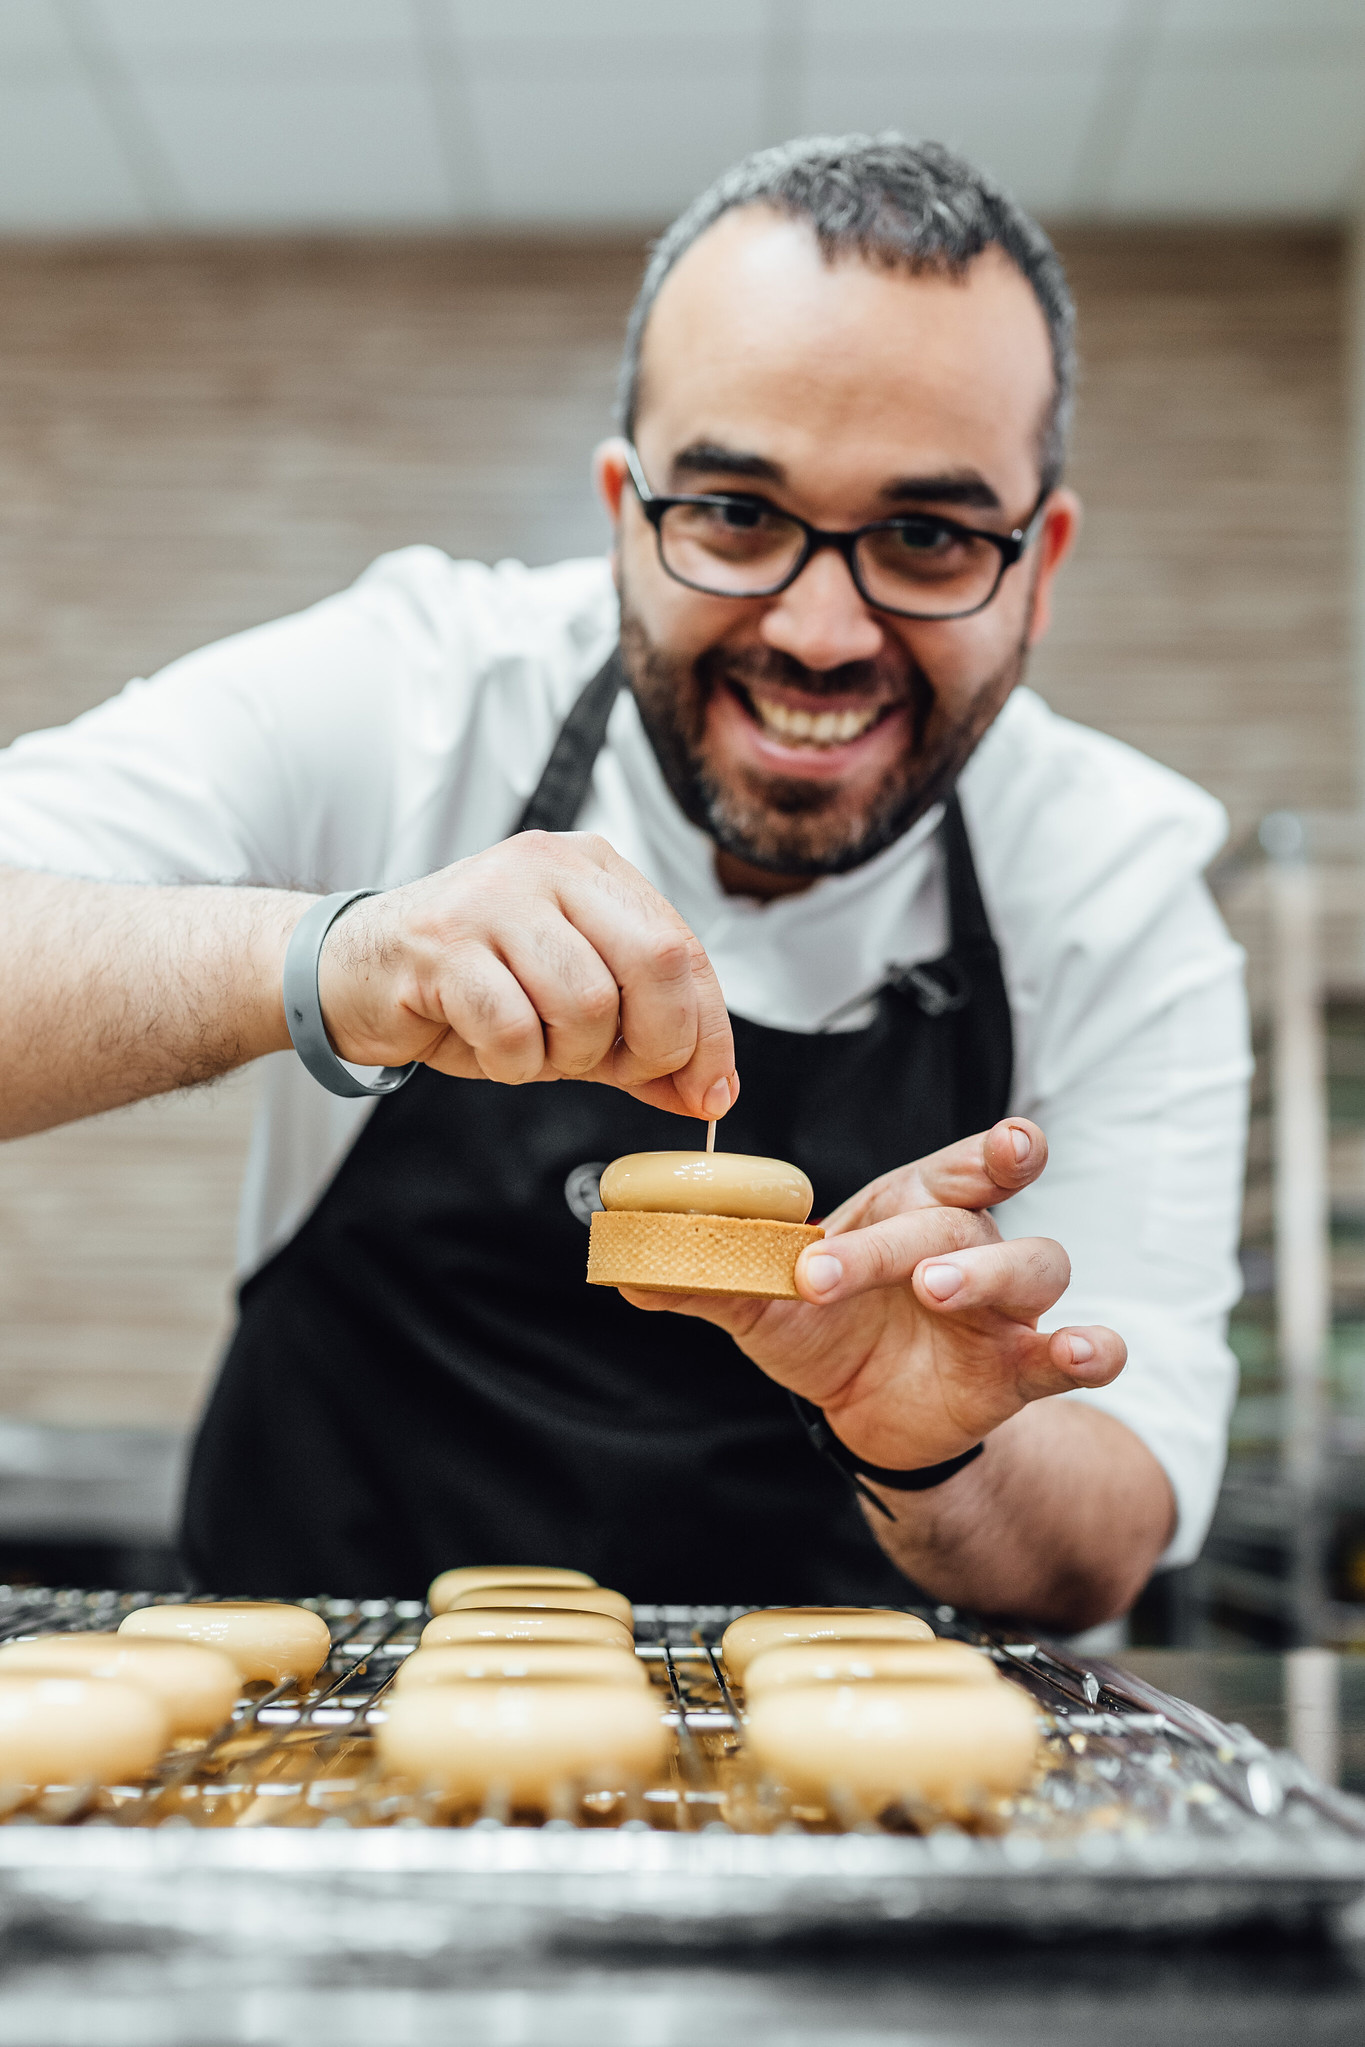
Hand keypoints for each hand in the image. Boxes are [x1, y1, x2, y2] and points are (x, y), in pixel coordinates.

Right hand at [313, 831, 738, 1118]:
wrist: (352, 972)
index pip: (685, 949)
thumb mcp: (570, 1013)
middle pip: (656, 962)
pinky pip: (516, 1028)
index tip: (710, 1092)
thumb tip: (710, 1095)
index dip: (710, 1034)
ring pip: (587, 1002)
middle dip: (654, 1044)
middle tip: (616, 1072)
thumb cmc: (471, 988)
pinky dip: (514, 1064)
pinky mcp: (443, 943)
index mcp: (594, 868)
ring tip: (534, 1050)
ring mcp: (494, 897)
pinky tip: (492, 1050)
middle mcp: (550, 866)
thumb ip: (642, 1047)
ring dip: (570, 1056)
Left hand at [619, 1119, 1125, 1467]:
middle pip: (964, 1224)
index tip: (1010, 1144)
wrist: (862, 1407)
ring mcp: (1001, 1307)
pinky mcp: (1017, 1369)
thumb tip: (623, 1267)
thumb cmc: (824, 1324)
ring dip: (994, 1277)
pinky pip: (1068, 1352)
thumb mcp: (760, 1301)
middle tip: (869, 1270)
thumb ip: (701, 1279)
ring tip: (940, 1293)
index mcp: (911, 1208)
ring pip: (1034, 1267)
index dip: (991, 1151)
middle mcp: (968, 1244)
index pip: (961, 1165)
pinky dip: (1089, 1349)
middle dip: (914, 1242)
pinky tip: (1091, 1350)